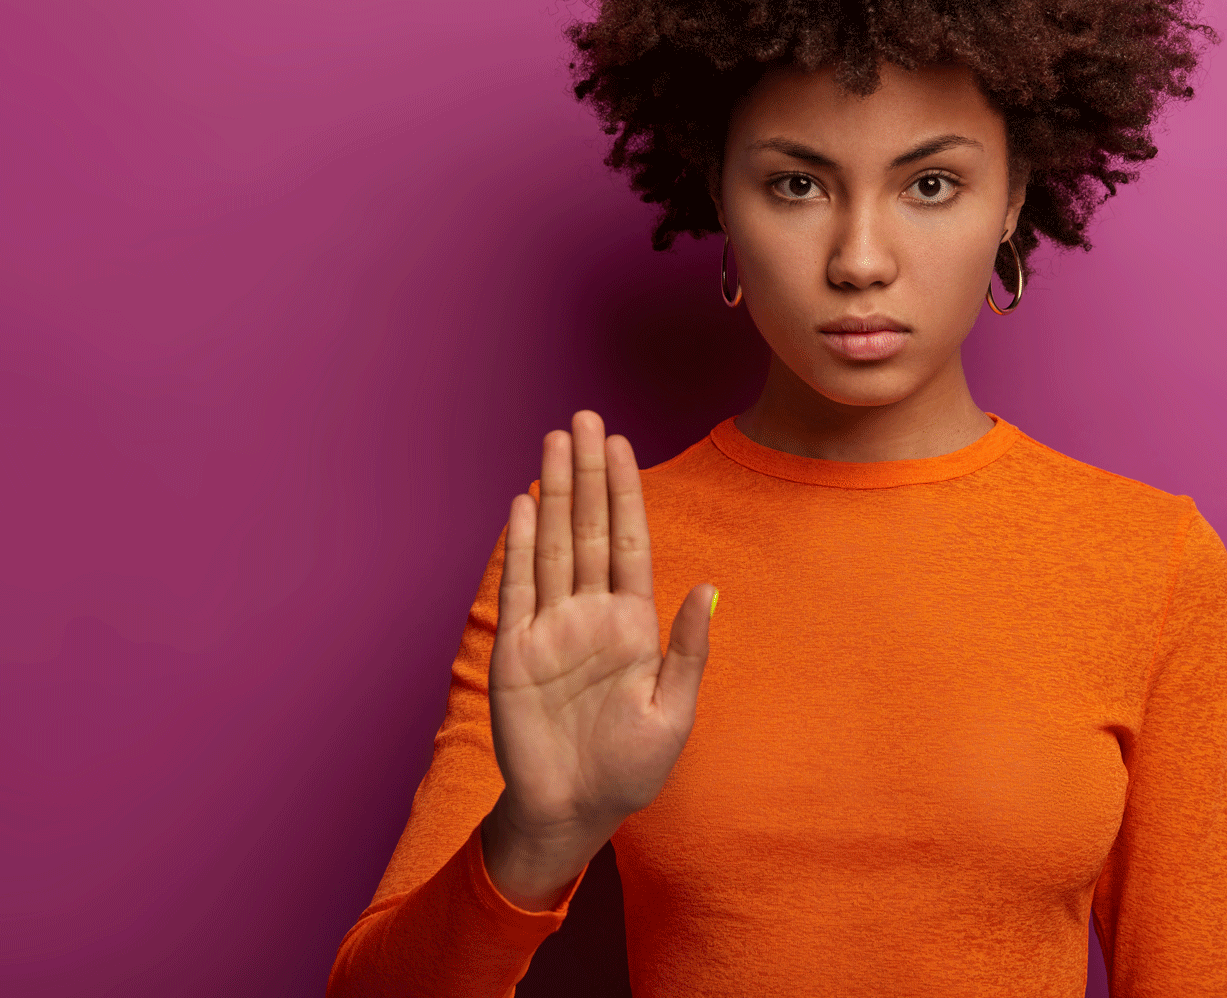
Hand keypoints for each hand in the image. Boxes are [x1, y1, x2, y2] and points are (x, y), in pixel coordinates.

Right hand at [480, 411, 716, 907]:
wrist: (575, 809)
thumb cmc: (631, 767)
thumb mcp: (674, 710)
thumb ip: (689, 647)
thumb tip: (711, 588)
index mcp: (632, 623)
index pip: (630, 541)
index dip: (625, 491)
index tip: (621, 444)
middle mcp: (590, 614)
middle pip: (589, 528)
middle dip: (587, 473)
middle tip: (583, 418)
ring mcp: (550, 628)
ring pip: (553, 544)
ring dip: (553, 493)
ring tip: (554, 442)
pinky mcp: (514, 651)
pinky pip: (518, 587)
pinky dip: (519, 545)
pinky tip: (523, 505)